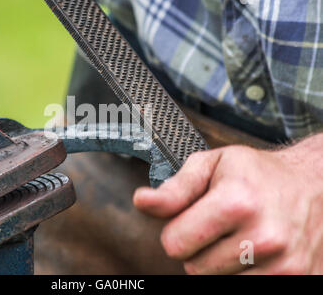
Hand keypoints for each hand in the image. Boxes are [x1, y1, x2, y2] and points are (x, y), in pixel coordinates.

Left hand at [133, 134, 322, 273]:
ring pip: (219, 283)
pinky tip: (254, 252)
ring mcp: (285, 265)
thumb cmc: (255, 172)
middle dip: (198, 249)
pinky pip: (246, 289)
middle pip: (195, 269)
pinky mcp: (299, 280)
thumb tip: (141, 201)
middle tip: (219, 226)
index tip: (191, 218)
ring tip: (239, 236)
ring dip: (221, 264)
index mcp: (236, 202)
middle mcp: (264, 238)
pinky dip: (243, 274)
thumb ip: (174, 188)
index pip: (174, 244)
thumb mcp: (211, 165)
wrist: (314, 184)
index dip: (176, 231)